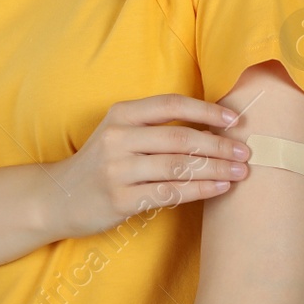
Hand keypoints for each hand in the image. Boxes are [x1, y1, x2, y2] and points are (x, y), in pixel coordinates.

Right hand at [41, 94, 251, 239]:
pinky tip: (218, 188)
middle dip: (218, 145)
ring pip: (178, 167)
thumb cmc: (101, 162)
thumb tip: (212, 126)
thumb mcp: (119, 132)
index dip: (206, 110)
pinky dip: (199, 190)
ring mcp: (117, 169)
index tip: (234, 120)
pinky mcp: (120, 199)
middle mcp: (118, 138)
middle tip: (245, 152)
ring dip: (215, 169)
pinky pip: (169, 193)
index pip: (171, 105)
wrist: (58, 197)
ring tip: (240, 172)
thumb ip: (155, 126)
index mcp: (122, 114)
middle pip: (180, 138)